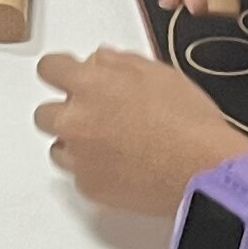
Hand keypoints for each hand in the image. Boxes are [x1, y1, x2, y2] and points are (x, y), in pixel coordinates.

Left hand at [32, 48, 247, 216]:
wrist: (203, 169)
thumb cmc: (189, 121)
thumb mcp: (159, 73)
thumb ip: (119, 63)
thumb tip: (100, 60)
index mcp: (90, 84)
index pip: (49, 69)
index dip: (60, 71)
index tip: (68, 76)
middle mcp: (75, 120)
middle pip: (44, 113)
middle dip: (66, 111)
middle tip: (96, 115)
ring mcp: (79, 158)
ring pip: (58, 147)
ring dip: (75, 143)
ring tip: (111, 145)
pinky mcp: (88, 187)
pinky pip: (78, 175)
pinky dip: (93, 169)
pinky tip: (122, 166)